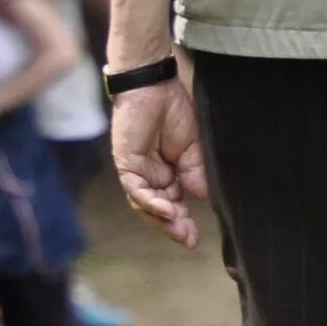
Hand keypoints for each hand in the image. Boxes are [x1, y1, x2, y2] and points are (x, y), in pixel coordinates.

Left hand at [109, 73, 207, 249]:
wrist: (155, 84)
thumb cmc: (174, 110)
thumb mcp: (193, 147)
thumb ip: (194, 173)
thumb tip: (200, 198)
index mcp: (166, 172)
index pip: (172, 203)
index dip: (182, 222)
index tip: (195, 239)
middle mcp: (149, 175)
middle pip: (158, 209)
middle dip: (173, 227)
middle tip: (189, 240)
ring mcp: (136, 170)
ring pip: (144, 203)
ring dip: (162, 219)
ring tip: (180, 230)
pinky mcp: (126, 162)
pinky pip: (135, 188)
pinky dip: (151, 201)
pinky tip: (168, 210)